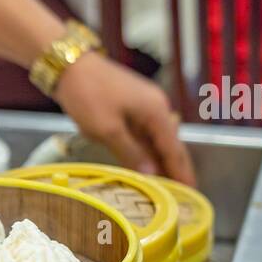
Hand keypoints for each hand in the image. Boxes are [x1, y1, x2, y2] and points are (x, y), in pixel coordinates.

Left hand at [52, 52, 195, 185]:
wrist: (70, 66)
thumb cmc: (88, 95)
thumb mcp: (108, 130)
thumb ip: (131, 153)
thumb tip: (152, 174)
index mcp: (156, 112)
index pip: (174, 150)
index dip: (182, 173)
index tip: (190, 193)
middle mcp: (157, 108)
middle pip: (171, 144)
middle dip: (177, 169)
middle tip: (183, 194)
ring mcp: (145, 106)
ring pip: (158, 140)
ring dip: (162, 162)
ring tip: (166, 186)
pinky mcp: (132, 106)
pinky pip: (146, 134)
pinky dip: (148, 151)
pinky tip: (146, 165)